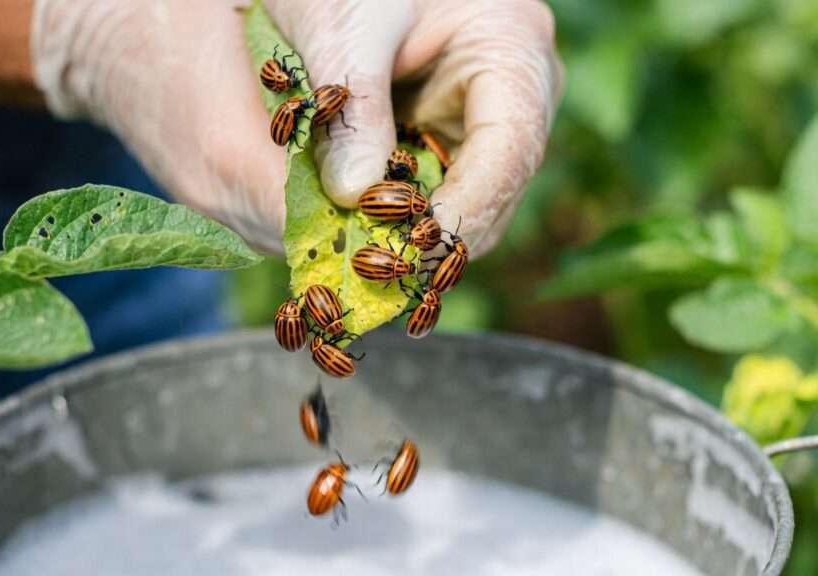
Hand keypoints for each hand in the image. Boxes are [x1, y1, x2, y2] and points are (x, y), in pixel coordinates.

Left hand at [266, 0, 563, 256]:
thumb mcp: (345, 28)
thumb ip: (351, 109)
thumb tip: (352, 196)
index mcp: (512, 48)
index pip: (512, 148)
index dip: (467, 208)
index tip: (414, 251)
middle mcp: (515, 95)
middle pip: (493, 191)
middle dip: (438, 234)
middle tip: (378, 273)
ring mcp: (485, 123)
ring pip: (465, 204)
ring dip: (415, 235)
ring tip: (365, 264)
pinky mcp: (448, 141)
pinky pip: (434, 194)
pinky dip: (399, 219)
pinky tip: (361, 237)